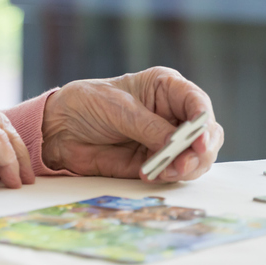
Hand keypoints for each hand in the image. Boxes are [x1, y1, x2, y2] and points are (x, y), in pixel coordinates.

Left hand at [40, 67, 222, 183]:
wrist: (59, 129)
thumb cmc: (87, 103)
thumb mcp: (117, 107)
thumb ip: (147, 126)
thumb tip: (175, 143)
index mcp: (166, 88)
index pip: (197, 103)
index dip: (203, 122)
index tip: (198, 141)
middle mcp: (173, 113)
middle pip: (206, 134)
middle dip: (200, 151)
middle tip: (183, 164)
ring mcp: (166, 139)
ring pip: (197, 157)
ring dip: (187, 167)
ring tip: (165, 172)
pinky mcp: (157, 162)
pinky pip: (175, 172)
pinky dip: (169, 176)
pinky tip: (150, 174)